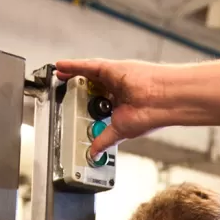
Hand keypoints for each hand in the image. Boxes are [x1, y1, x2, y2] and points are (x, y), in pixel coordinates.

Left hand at [54, 58, 173, 156]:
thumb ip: (103, 140)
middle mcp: (116, 90)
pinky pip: (87, 66)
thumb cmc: (149, 115)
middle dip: (76, 90)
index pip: (98, 107)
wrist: (161, 101)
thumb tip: (93, 154)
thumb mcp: (119, 131)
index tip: (74, 113)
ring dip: (71, 75)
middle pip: (91, 89)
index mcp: (120, 106)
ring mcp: (114, 78)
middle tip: (63, 93)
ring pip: (88, 75)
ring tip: (58, 75)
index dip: (84, 109)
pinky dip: (73, 65)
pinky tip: (60, 65)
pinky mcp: (111, 68)